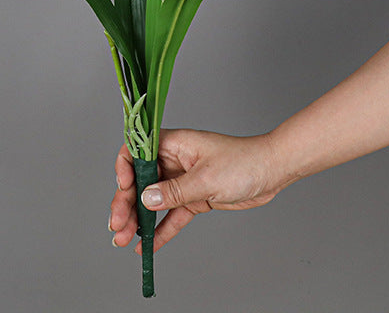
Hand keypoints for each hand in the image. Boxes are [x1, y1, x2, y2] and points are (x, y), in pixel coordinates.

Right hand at [109, 128, 286, 252]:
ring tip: (123, 239)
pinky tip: (146, 244)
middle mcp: (174, 160)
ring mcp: (183, 180)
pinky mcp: (194, 198)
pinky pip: (171, 215)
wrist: (271, 171)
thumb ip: (175, 191)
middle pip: (141, 180)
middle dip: (126, 202)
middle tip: (116, 225)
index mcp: (174, 144)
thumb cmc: (243, 161)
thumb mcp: (206, 178)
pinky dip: (159, 229)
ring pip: (153, 200)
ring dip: (137, 219)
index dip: (126, 168)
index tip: (124, 187)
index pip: (137, 150)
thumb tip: (146, 199)